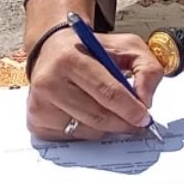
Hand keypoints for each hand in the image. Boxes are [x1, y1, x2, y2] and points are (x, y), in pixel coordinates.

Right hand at [25, 26, 162, 140]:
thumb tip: (145, 100)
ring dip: (109, 128)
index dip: (129, 108)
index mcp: (71, 58)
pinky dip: (90, 132)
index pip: (106, 91)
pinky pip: (73, 137)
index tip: (145, 117)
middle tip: (139, 123)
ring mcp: (40, 104)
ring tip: (117, 115)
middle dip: (123, 123)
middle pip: (97, 115)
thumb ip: (146, 68)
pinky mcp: (37, 122)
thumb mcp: (126, 46)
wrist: (53, 50)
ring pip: (87, 130)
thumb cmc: (92, 50)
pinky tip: (93, 116)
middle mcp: (49, 82)